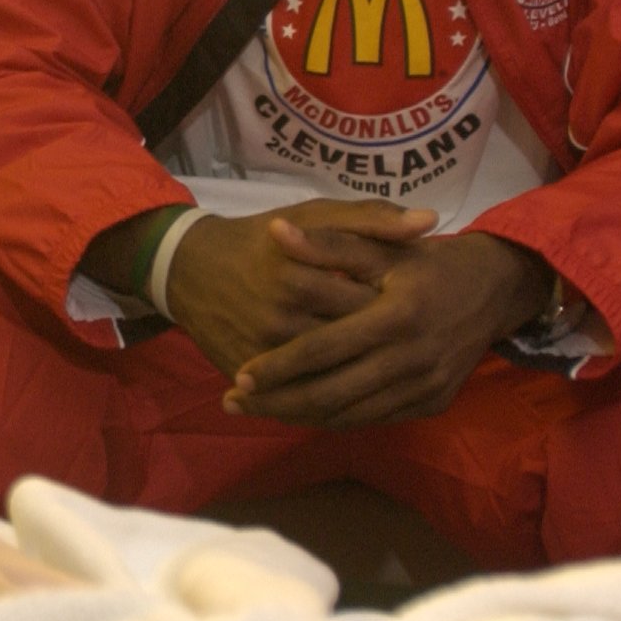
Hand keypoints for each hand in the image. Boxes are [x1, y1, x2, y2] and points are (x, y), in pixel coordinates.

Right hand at [166, 201, 436, 379]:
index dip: (402, 314)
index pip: (370, 309)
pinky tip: (354, 401)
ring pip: (325, 384)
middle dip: (385, 354)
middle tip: (410, 351)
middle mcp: (280, 320)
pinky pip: (295, 400)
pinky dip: (326, 406)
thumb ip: (371, 218)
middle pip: (351, 350)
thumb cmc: (263, 237)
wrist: (190, 266)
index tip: (422, 314)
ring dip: (362, 388)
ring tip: (390, 380)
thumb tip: (429, 222)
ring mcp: (261, 353)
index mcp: (301, 278)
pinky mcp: (247, 374)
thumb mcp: (315, 214)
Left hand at [224, 232, 550, 427]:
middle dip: (277, 402)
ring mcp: (425, 386)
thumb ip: (328, 243)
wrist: (494, 289)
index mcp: (395, 316)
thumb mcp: (381, 246)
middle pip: (331, 394)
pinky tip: (302, 411)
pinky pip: (374, 419)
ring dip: (299, 416)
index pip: (324, 350)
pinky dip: (335, 419)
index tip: (240, 376)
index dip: (279, 366)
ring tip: (257, 410)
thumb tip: (275, 231)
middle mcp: (412, 359)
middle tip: (234, 402)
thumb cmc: (428, 262)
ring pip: (350, 415)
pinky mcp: (432, 403)